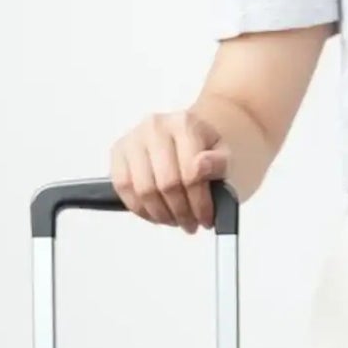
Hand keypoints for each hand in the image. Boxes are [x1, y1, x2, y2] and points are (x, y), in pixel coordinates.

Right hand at [110, 110, 230, 232]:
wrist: (196, 141)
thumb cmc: (210, 154)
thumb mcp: (229, 160)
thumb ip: (220, 164)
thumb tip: (201, 165)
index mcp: (185, 124)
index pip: (190, 174)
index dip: (199, 204)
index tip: (207, 218)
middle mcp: (155, 126)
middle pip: (166, 184)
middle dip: (181, 212)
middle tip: (191, 223)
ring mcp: (134, 139)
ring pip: (143, 190)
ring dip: (161, 214)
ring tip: (175, 219)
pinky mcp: (119, 153)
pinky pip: (123, 188)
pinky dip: (140, 208)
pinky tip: (156, 213)